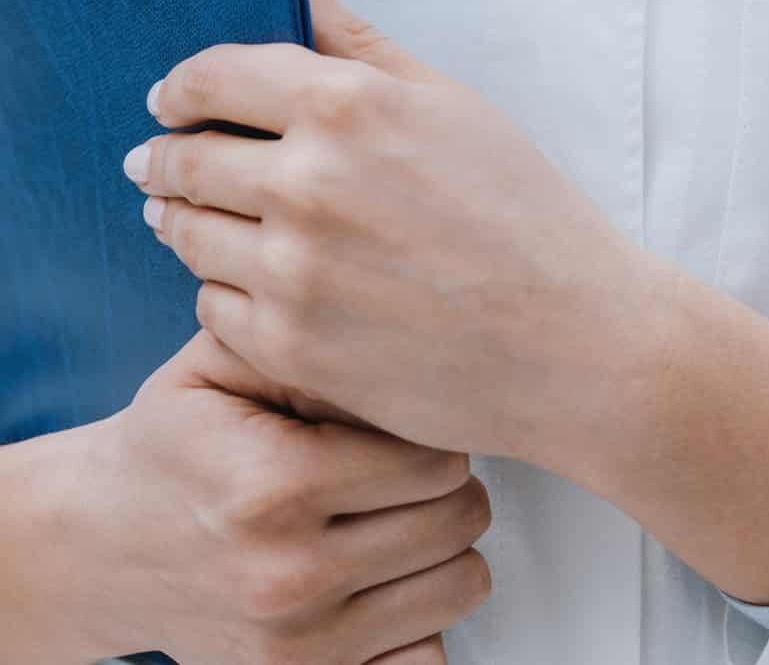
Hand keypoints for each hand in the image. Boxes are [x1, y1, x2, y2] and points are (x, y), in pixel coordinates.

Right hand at [31, 331, 489, 664]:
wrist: (97, 545)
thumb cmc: (177, 443)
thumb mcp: (224, 362)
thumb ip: (317, 344)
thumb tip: (407, 355)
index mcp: (275, 485)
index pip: (441, 458)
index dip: (431, 432)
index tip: (396, 430)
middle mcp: (288, 575)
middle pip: (462, 518)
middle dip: (444, 487)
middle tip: (398, 476)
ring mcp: (298, 646)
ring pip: (462, 583)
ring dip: (440, 550)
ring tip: (391, 523)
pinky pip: (428, 658)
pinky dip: (421, 621)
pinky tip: (383, 585)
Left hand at [129, 0, 653, 465]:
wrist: (572, 338)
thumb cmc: (525, 214)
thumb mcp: (453, 105)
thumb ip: (362, 45)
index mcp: (348, 106)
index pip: (211, 77)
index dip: (181, 87)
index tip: (172, 100)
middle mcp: (306, 182)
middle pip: (184, 158)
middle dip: (167, 158)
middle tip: (166, 165)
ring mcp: (291, 269)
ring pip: (185, 233)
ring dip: (187, 222)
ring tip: (206, 222)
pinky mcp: (287, 342)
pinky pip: (210, 306)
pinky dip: (228, 291)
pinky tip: (265, 285)